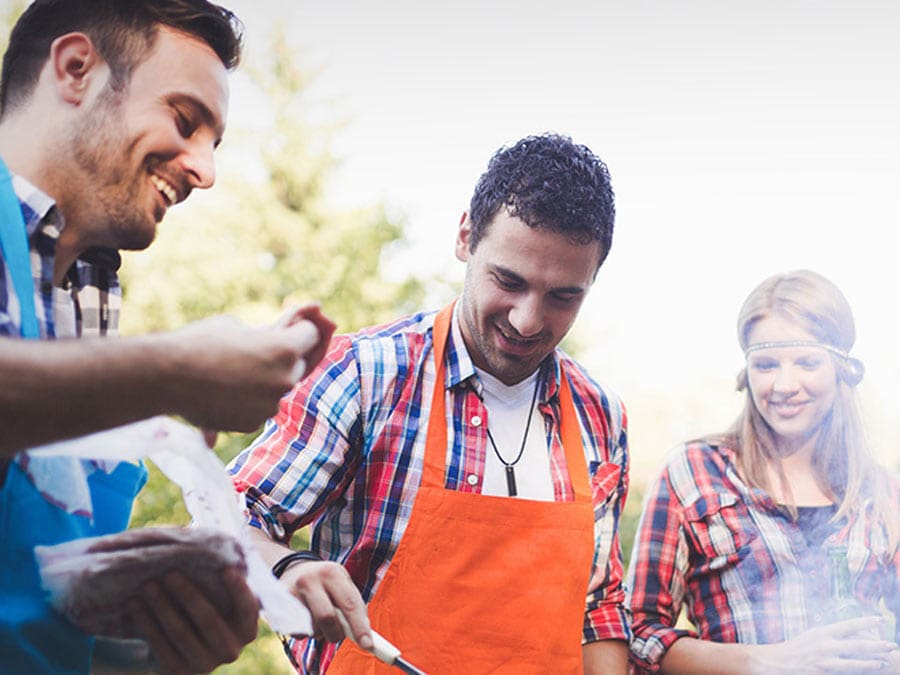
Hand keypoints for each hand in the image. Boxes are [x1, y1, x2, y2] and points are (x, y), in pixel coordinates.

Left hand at [127, 566, 258, 673]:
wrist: (180, 644)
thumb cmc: (202, 605)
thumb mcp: (216, 593)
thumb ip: (221, 574)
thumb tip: (214, 543)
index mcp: (246, 629)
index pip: (247, 609)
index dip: (238, 590)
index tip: (225, 568)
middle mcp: (231, 650)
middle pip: (208, 619)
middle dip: (187, 594)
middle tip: (169, 572)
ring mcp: (206, 665)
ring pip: (180, 632)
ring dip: (161, 606)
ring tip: (147, 584)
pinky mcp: (180, 673)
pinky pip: (160, 647)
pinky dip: (146, 624)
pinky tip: (135, 604)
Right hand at [159, 309, 333, 432]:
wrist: (164, 377)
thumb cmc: (199, 342)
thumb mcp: (237, 326)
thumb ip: (265, 335)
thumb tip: (278, 337)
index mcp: (285, 350)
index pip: (312, 335)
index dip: (301, 329)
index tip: (293, 326)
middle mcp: (285, 380)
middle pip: (297, 365)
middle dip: (284, 357)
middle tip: (260, 350)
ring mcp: (270, 406)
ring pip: (277, 390)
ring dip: (265, 381)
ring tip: (232, 372)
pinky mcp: (252, 424)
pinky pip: (259, 408)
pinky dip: (249, 401)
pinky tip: (223, 391)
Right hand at [279, 560, 372, 650]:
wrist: (294, 570)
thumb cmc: (326, 581)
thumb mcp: (342, 582)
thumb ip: (354, 604)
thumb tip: (365, 632)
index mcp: (331, 572)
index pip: (349, 603)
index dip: (359, 626)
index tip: (367, 644)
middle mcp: (309, 579)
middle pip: (327, 618)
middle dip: (336, 634)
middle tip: (338, 635)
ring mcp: (291, 592)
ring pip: (311, 628)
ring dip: (320, 632)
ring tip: (318, 618)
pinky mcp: (277, 606)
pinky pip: (296, 632)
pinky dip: (305, 632)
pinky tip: (305, 618)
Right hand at [749, 617, 894, 674]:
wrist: (775, 662)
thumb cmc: (795, 649)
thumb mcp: (812, 636)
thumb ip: (830, 636)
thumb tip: (849, 635)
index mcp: (823, 632)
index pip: (850, 625)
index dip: (867, 622)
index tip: (881, 620)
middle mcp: (826, 645)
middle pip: (858, 644)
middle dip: (877, 645)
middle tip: (891, 645)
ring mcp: (826, 660)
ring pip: (856, 662)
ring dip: (872, 662)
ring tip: (883, 662)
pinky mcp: (824, 672)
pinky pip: (846, 672)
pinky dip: (858, 671)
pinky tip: (868, 672)